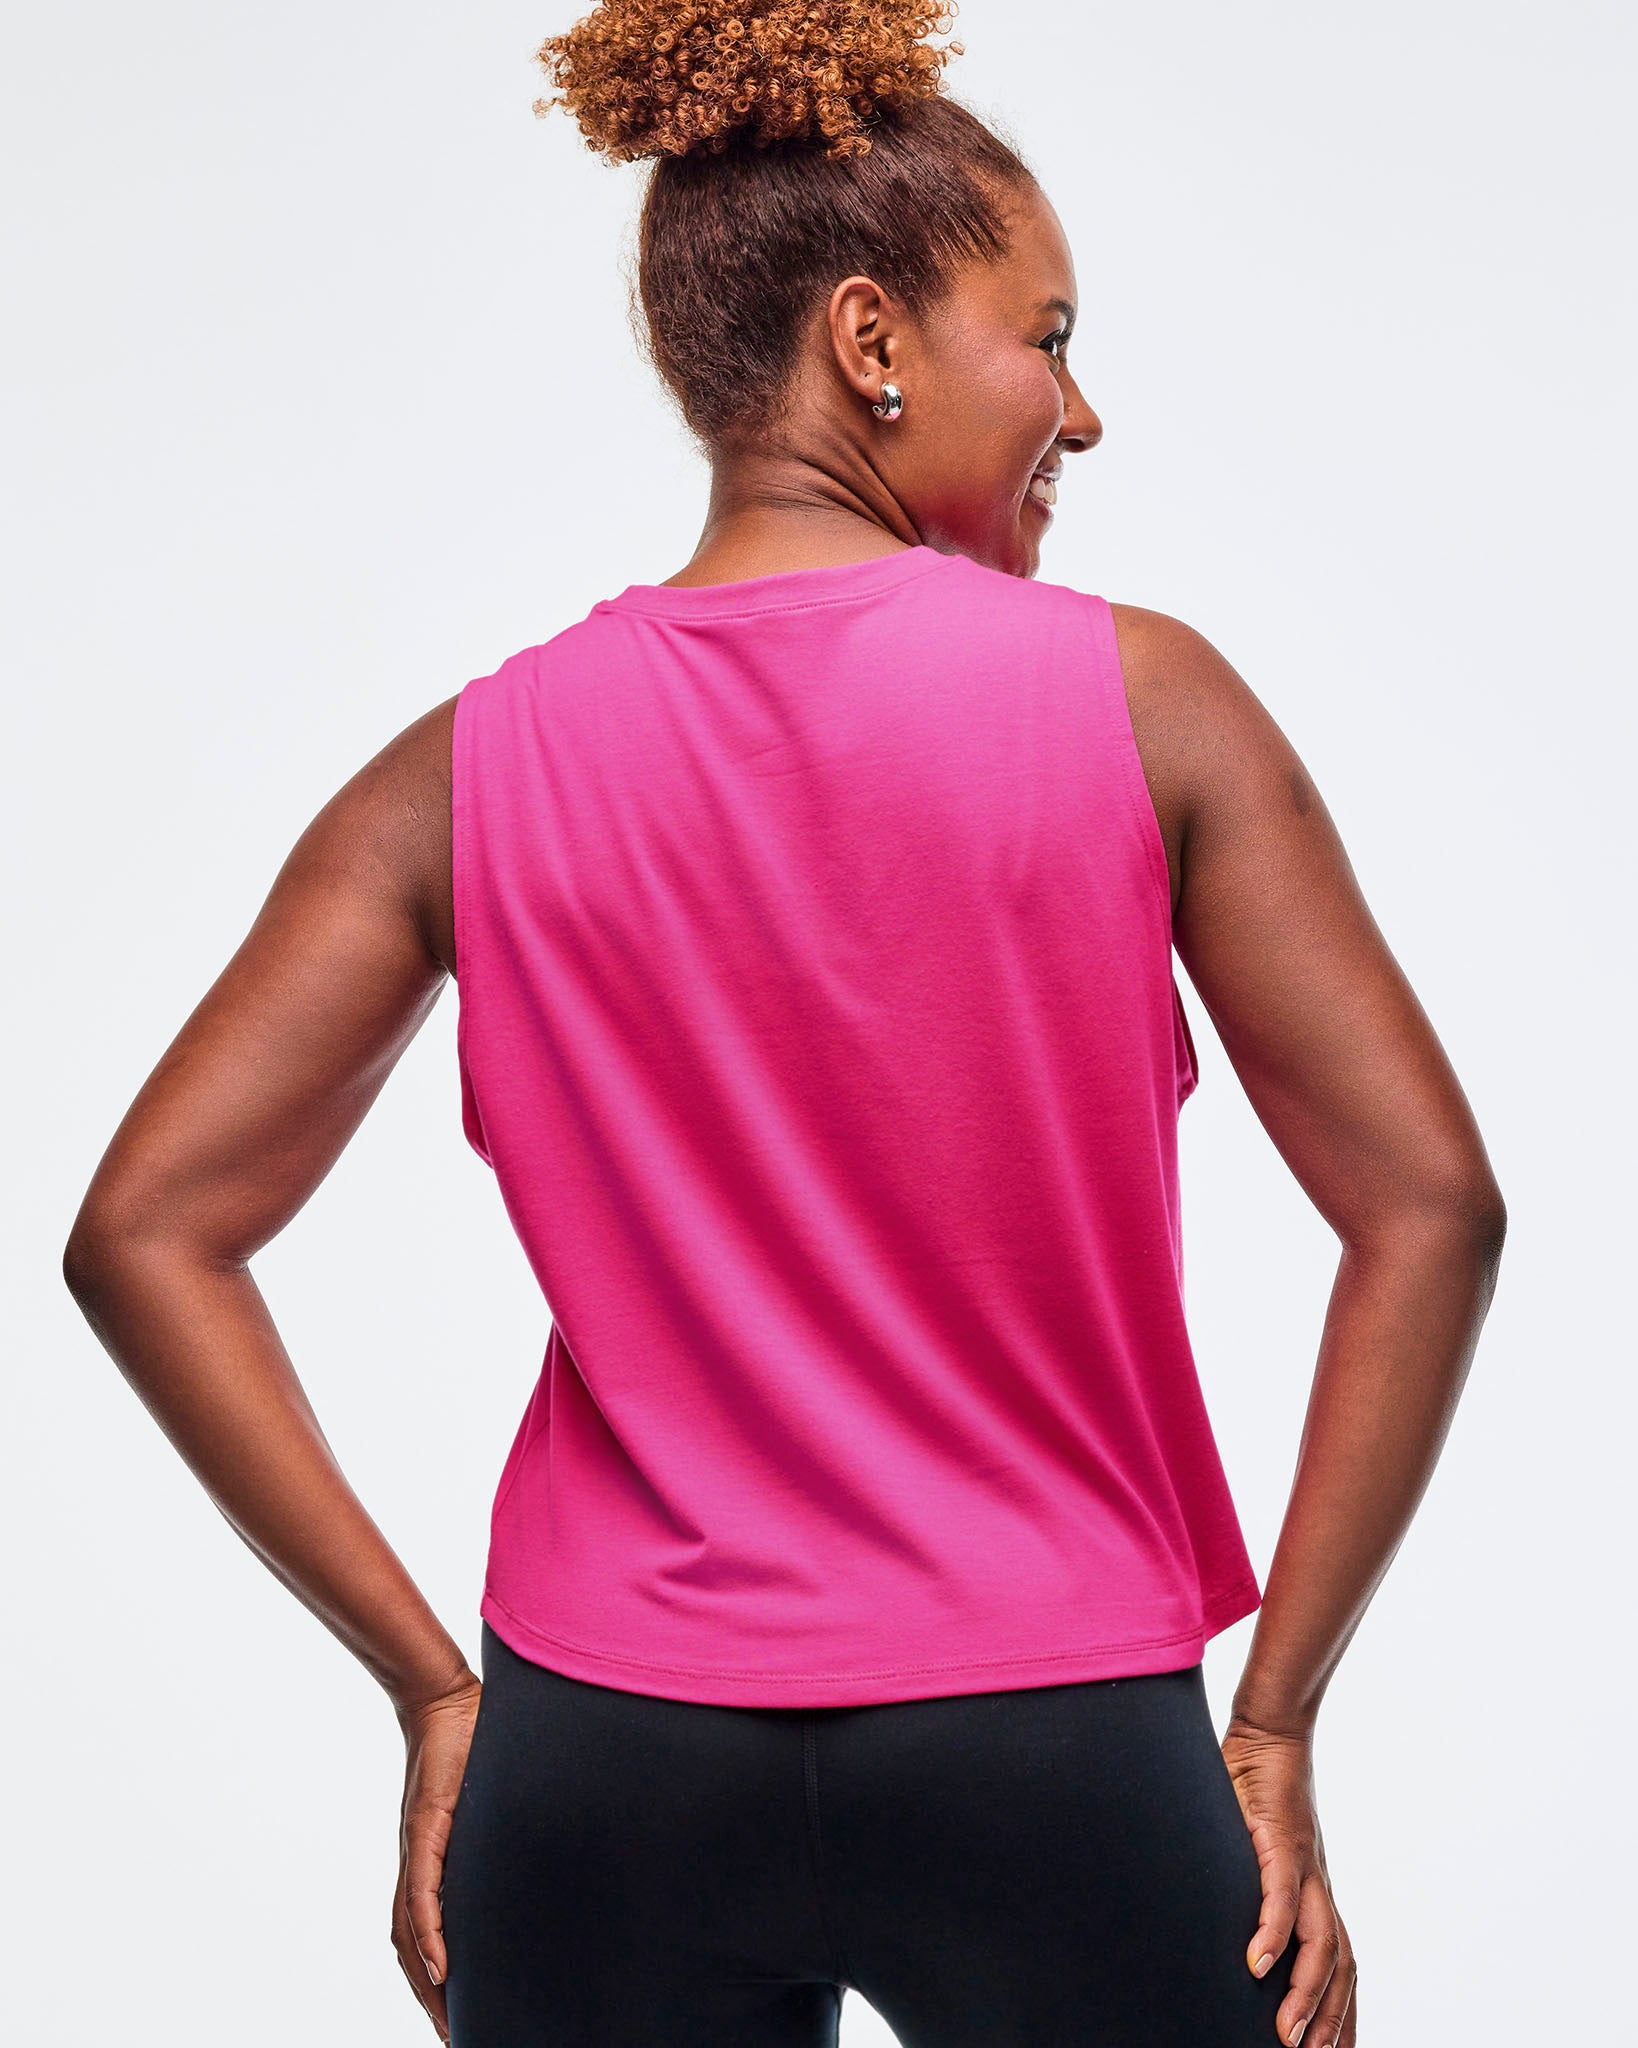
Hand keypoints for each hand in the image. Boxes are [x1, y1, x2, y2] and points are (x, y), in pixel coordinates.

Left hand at [391, 1669, 482, 2042]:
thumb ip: (511, 1823)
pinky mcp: (425, 1828)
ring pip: (411, 1932)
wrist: (447, 1697)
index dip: (436, 1980)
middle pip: (413, 1948)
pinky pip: (423, 1894)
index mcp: (437, 1860)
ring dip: (426, 1984)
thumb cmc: (478, 1741)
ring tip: (447, 2023)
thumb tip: (558, 1835)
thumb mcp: (498, 1798)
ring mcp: (419, 1847)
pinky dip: (428, 1936)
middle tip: (456, 2037)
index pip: (426, 1933)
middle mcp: (420, 1862)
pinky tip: (439, 1968)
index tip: (458, 2018)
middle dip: (432, 2000)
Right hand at [1220, 1715, 1357, 2046]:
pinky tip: (1257, 1967)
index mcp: (1314, 1889)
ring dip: (1307, 1995)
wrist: (1268, 1730)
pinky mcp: (1279, 1839)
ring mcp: (1303, 1863)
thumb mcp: (1251, 1847)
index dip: (1342, 2011)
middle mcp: (1318, 1884)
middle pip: (1340, 1965)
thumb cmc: (1254, 1786)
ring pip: (1319, 1943)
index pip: (1340, 1962)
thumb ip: (1249, 1880)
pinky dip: (1272, 1935)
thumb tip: (1226, 1920)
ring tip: (1289, 2039)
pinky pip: (1281, 1897)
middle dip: (1332, 2021)